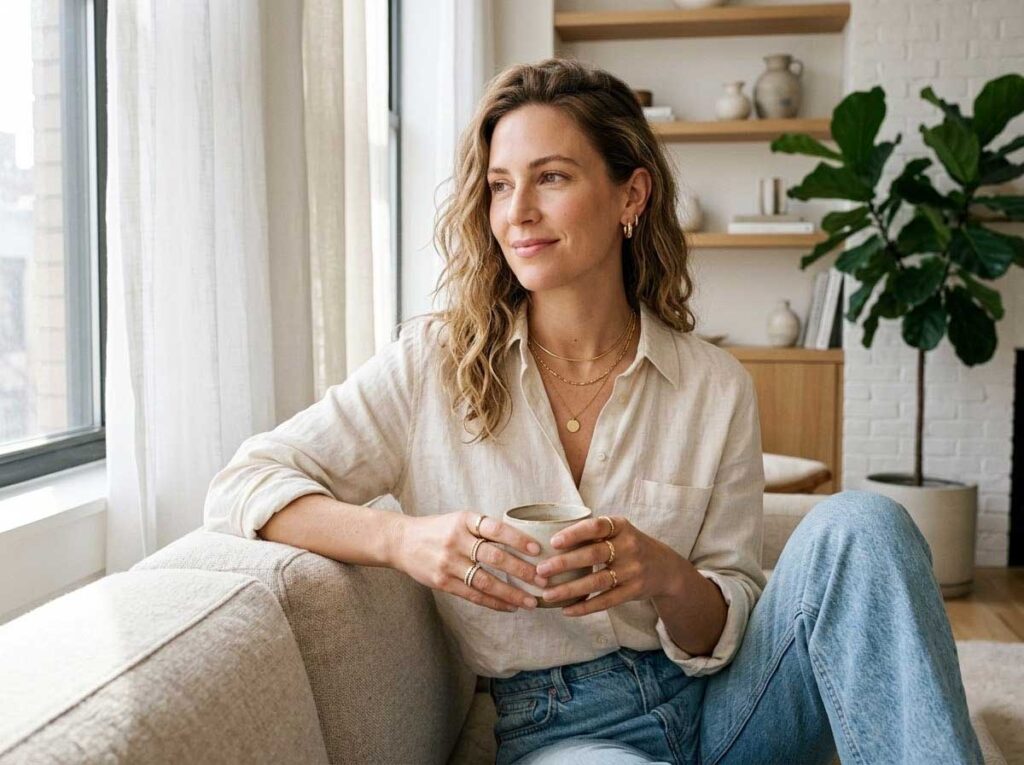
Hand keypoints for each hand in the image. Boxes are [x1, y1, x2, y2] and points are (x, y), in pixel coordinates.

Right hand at [394, 511, 547, 611]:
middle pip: (494, 556)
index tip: (537, 550)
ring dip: (511, 593)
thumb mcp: (459, 520)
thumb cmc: (438, 530)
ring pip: (485, 580)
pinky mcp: (442, 582)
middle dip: (521, 570)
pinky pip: (473, 595)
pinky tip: (510, 607)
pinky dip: (494, 602)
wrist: (402, 542)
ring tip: (530, 601)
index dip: (517, 539)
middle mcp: (456, 541)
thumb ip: (484, 529)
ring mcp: (448, 563)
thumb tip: (522, 541)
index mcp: (464, 520)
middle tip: (542, 580)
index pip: (496, 529)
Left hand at [534, 515, 681, 616]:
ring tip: (547, 595)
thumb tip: (547, 538)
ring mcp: (633, 570)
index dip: (574, 534)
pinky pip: (606, 601)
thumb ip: (592, 533)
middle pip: (593, 555)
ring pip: (597, 581)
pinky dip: (585, 607)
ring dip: (569, 589)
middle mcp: (629, 546)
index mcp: (621, 526)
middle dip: (564, 563)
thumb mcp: (618, 531)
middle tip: (540, 571)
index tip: (552, 542)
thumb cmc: (628, 546)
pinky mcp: (633, 591)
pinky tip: (566, 610)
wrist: (665, 569)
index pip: (596, 527)